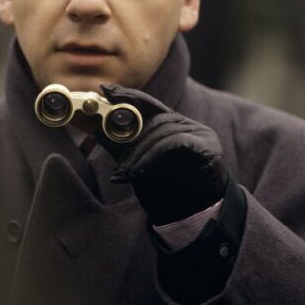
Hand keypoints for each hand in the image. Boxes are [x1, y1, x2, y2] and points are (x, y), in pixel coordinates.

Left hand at [99, 84, 228, 225]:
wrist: (194, 213)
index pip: (149, 103)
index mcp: (173, 125)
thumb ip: (121, 146)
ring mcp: (201, 134)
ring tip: (127, 174)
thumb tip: (95, 128)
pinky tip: (141, 172)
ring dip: (140, 155)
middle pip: (155, 120)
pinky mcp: (209, 148)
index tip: (107, 90)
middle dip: (131, 139)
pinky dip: (154, 157)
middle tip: (117, 164)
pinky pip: (176, 143)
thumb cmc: (167, 187)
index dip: (128, 95)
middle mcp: (188, 125)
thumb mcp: (138, 163)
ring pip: (163, 132)